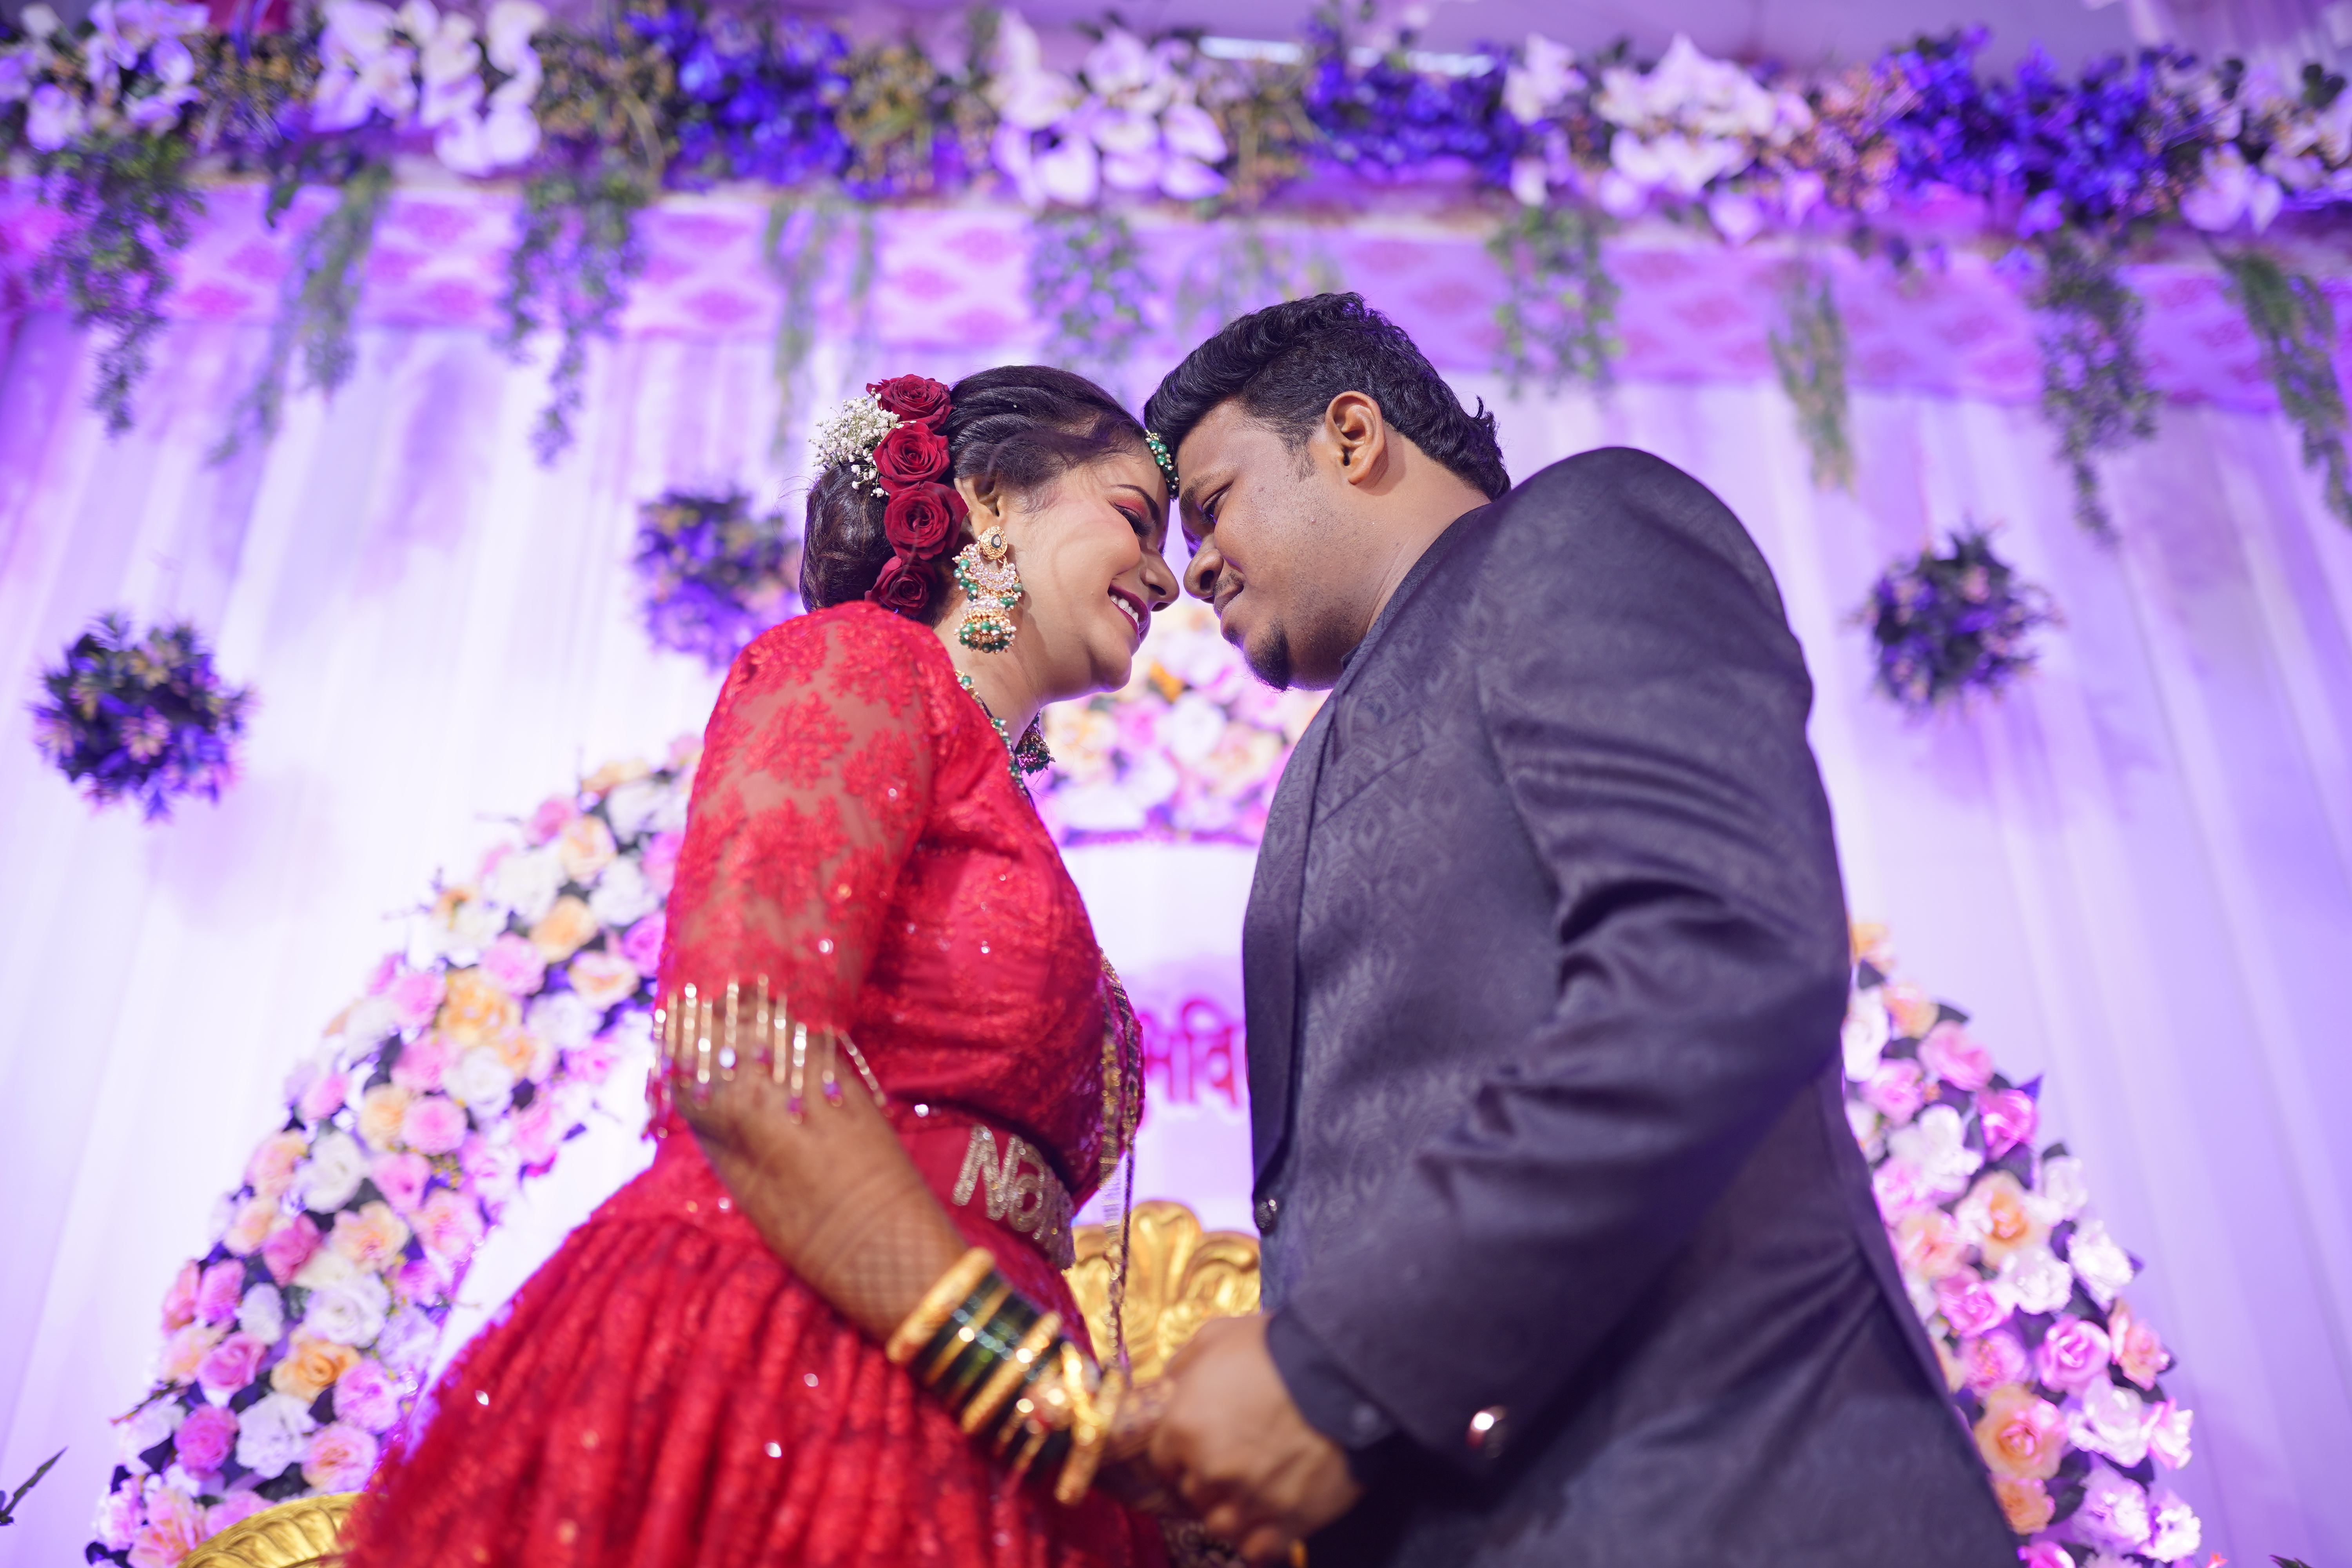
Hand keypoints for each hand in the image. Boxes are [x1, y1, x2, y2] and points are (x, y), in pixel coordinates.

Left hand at [1148, 1315, 1362, 1564]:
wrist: (1340, 1371)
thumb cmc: (1278, 1348)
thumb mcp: (1218, 1335)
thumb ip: (1186, 1363)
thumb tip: (1173, 1381)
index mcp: (1184, 1426)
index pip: (1164, 1459)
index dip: (1183, 1453)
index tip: (1199, 1447)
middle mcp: (1210, 1469)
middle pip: (1194, 1492)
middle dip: (1209, 1479)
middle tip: (1235, 1462)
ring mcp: (1249, 1498)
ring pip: (1222, 1525)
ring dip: (1232, 1511)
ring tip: (1252, 1492)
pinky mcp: (1288, 1519)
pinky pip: (1257, 1549)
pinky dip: (1258, 1539)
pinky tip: (1268, 1519)